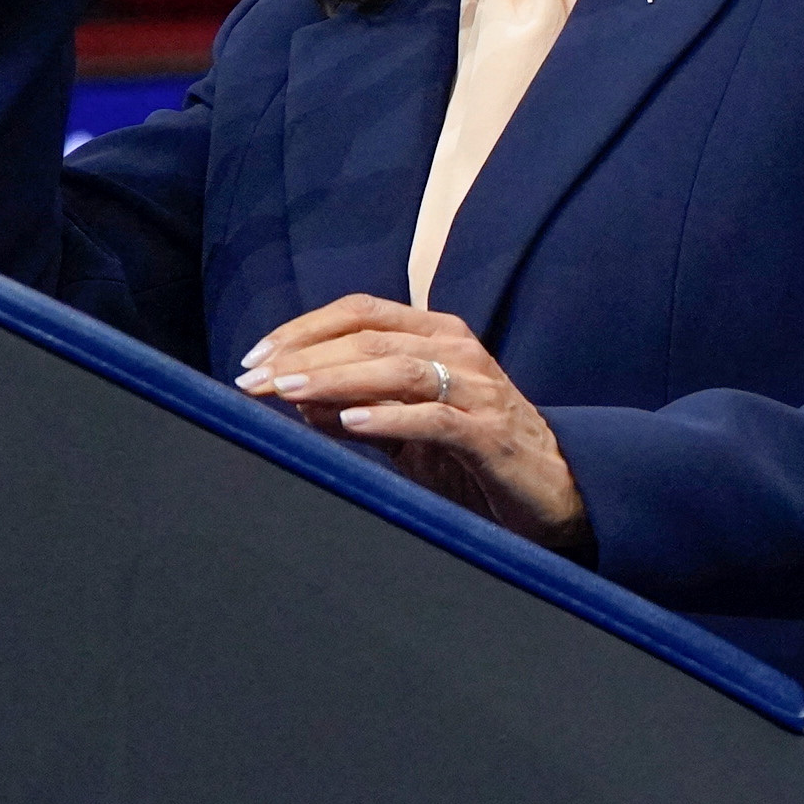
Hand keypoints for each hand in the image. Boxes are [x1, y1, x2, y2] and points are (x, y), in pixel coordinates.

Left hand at [234, 296, 592, 556]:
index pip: (361, 312)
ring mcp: (478, 391)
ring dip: (337, 379)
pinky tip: (350, 424)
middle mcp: (459, 351)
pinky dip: (390, 419)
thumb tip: (293, 396)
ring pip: (399, 368)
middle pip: (371, 336)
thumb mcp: (405, 428)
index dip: (303, 329)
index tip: (254, 357)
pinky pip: (435, 419)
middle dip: (305, 356)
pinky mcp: (489, 435)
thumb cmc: (472, 457)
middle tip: (252, 380)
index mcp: (439, 336)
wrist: (550, 491)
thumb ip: (358, 406)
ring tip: (287, 393)